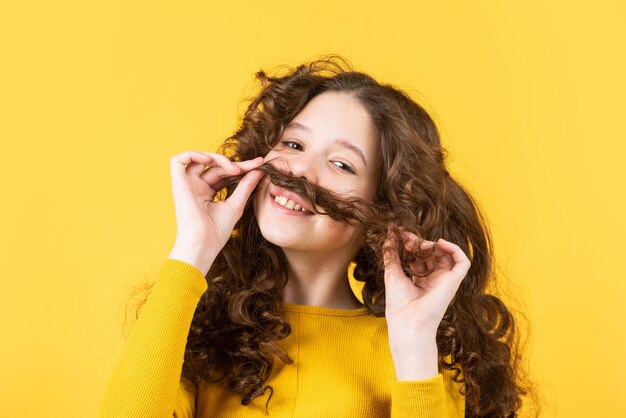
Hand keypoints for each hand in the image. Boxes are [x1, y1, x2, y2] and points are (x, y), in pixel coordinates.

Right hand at [168, 151, 264, 273]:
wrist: (203, 243)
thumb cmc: (217, 231)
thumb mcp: (236, 205)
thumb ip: (245, 186)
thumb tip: (259, 171)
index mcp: (207, 193)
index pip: (224, 173)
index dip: (241, 167)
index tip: (260, 164)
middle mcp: (196, 187)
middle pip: (215, 166)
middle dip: (236, 164)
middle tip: (255, 165)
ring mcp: (186, 185)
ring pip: (199, 159)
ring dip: (217, 158)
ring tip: (234, 168)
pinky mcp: (178, 184)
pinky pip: (178, 161)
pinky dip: (193, 154)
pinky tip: (210, 160)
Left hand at [383, 228, 470, 336]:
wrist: (408, 322)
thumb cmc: (398, 303)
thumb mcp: (392, 271)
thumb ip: (391, 252)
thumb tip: (389, 233)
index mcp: (419, 280)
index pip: (419, 257)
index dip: (411, 244)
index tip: (400, 235)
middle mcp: (434, 280)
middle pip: (431, 254)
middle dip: (419, 243)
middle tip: (407, 238)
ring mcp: (444, 280)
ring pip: (445, 254)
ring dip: (432, 245)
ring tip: (417, 244)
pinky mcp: (454, 281)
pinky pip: (462, 261)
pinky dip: (454, 249)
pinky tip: (439, 243)